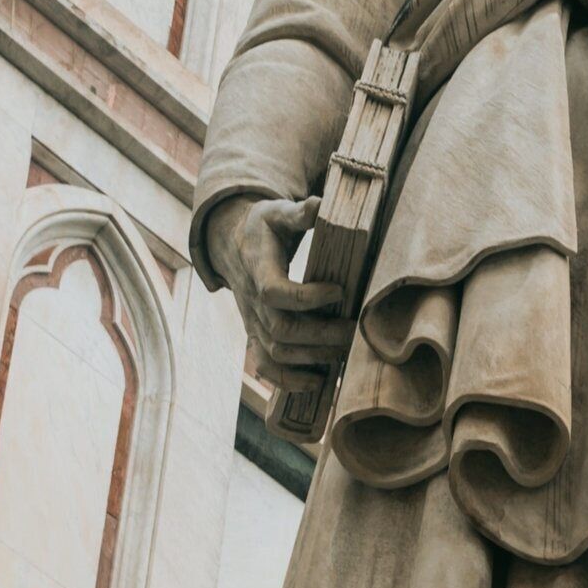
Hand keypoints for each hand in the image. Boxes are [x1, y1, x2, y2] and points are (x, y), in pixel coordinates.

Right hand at [214, 194, 352, 389]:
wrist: (232, 244)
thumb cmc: (263, 227)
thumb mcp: (277, 212)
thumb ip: (300, 212)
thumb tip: (322, 205)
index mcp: (256, 266)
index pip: (275, 291)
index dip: (307, 298)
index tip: (339, 290)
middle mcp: (250, 299)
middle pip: (281, 329)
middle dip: (321, 334)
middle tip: (355, 329)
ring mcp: (251, 320)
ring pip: (276, 351)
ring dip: (313, 357)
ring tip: (345, 351)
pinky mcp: (255, 333)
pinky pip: (264, 366)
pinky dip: (288, 380)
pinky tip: (318, 382)